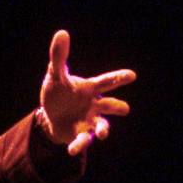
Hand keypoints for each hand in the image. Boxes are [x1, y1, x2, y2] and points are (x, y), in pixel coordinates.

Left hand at [38, 30, 135, 155]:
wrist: (51, 116)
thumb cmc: (58, 93)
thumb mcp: (55, 75)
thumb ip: (58, 57)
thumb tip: (62, 33)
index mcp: (90, 89)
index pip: (106, 81)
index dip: (119, 78)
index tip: (132, 75)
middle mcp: (94, 105)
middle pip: (109, 105)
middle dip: (117, 107)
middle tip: (125, 109)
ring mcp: (89, 121)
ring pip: (101, 125)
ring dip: (103, 129)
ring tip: (102, 133)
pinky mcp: (80, 135)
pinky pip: (83, 140)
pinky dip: (79, 145)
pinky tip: (72, 149)